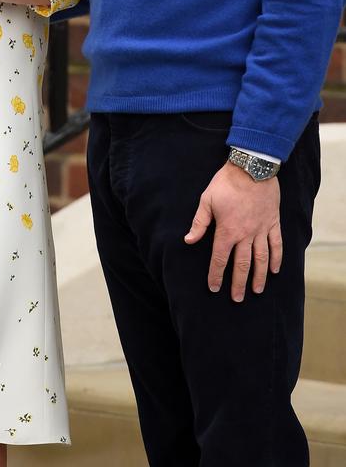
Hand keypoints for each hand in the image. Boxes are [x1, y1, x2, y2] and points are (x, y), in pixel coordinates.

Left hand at [184, 161, 281, 301]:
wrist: (252, 168)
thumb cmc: (226, 183)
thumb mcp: (207, 200)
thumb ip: (199, 223)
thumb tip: (189, 240)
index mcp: (227, 231)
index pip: (219, 259)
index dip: (215, 274)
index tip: (214, 287)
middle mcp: (245, 235)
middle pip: (242, 265)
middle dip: (238, 283)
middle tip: (237, 299)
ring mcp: (261, 230)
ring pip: (261, 259)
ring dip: (258, 277)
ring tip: (256, 290)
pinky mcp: (273, 223)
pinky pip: (276, 245)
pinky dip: (276, 258)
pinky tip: (274, 270)